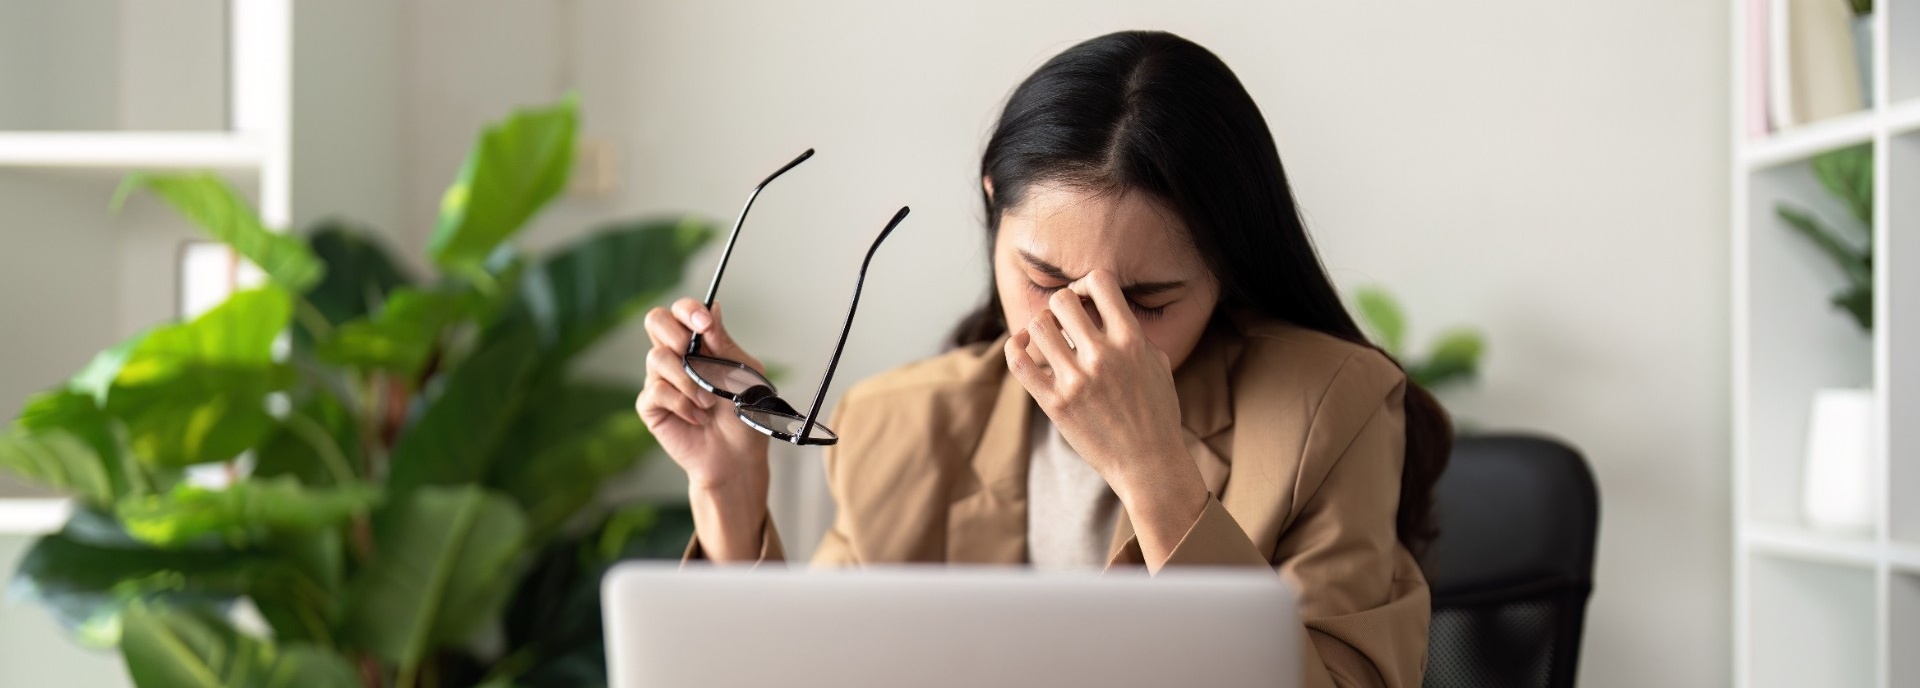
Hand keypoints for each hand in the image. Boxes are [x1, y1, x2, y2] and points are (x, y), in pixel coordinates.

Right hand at [638, 298, 769, 560]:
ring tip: (708, 402)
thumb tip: (713, 308)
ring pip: (657, 358)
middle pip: (656, 320)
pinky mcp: (651, 405)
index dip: (689, 310)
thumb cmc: (745, 415)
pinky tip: (697, 417)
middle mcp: (677, 356)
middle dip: (674, 334)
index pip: (682, 311)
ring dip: (688, 380)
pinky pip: (656, 391)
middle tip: (692, 354)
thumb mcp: (744, 374)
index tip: (704, 325)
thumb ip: (724, 344)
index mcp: (701, 343)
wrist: (737, 457)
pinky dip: (682, 404)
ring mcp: (661, 380)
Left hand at [1004, 270, 1206, 566]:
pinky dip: (1014, 345)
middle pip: (1063, 300)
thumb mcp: (1157, 363)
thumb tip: (1106, 306)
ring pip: (1038, 326)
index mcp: (1132, 341)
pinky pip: (1019, 362)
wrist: (1148, 463)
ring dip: (1040, 327)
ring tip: (1049, 339)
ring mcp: (1077, 380)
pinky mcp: (1055, 403)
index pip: (1100, 282)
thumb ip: (1132, 332)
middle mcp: (1103, 356)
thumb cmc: (1156, 412)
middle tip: (1064, 323)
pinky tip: (1021, 344)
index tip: (1086, 300)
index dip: (1087, 283)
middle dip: (1061, 305)